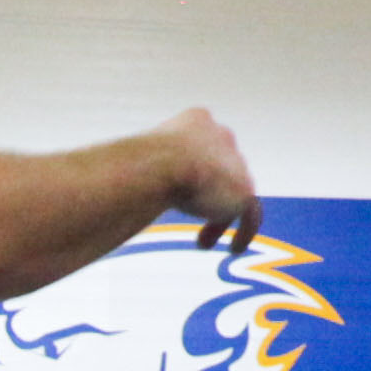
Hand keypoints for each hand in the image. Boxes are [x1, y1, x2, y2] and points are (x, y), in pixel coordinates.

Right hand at [146, 109, 264, 251]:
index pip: (202, 144)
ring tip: (204, 241)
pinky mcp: (244, 190)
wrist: (162, 163)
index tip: (181, 188)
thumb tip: (119, 179)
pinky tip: (234, 248)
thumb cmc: (138, 161)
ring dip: (219, 217)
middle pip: (221, 167)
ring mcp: (237, 163)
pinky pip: (251, 214)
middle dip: (208, 192)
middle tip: (193, 214)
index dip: (194, 167)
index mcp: (197, 122)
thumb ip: (146, 167)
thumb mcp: (142, 157)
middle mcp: (221, 137)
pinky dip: (244, 232)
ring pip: (234, 192)